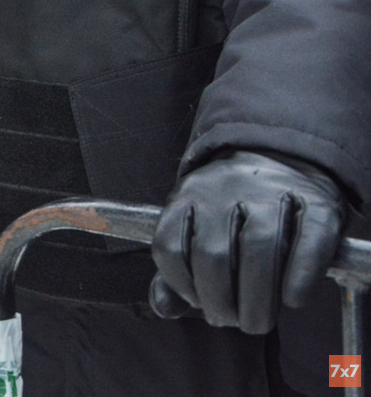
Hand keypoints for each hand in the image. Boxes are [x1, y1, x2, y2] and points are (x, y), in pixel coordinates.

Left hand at [151, 150, 345, 332]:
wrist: (283, 158)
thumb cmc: (232, 209)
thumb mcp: (195, 226)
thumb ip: (177, 268)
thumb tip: (163, 308)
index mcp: (188, 194)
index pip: (170, 245)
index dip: (181, 284)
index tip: (198, 304)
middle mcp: (225, 188)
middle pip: (215, 253)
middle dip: (220, 301)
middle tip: (233, 321)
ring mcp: (271, 192)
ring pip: (260, 247)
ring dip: (257, 298)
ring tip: (257, 321)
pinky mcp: (315, 203)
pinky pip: (308, 243)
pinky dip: (299, 278)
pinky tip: (292, 300)